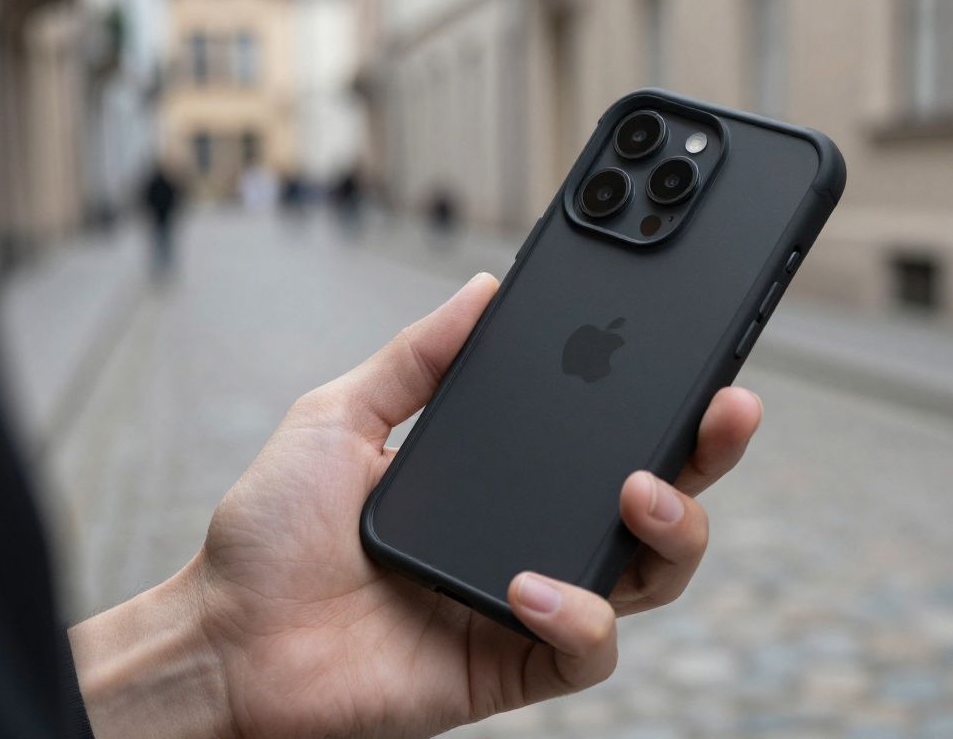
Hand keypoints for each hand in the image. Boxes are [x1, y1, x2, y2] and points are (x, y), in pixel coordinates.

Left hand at [70, 273, 762, 738]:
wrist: (224, 637)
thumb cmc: (273, 532)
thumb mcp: (342, 415)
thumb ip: (419, 357)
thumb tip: (487, 286)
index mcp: (503, 476)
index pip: (606, 434)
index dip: (665, 399)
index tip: (702, 350)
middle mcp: (532, 535)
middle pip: (657, 501)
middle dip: (709, 455)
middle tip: (728, 407)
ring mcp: (530, 604)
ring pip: (652, 577)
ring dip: (671, 530)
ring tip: (640, 490)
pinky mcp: (511, 666)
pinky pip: (587, 649)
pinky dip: (577, 614)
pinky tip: (529, 584)